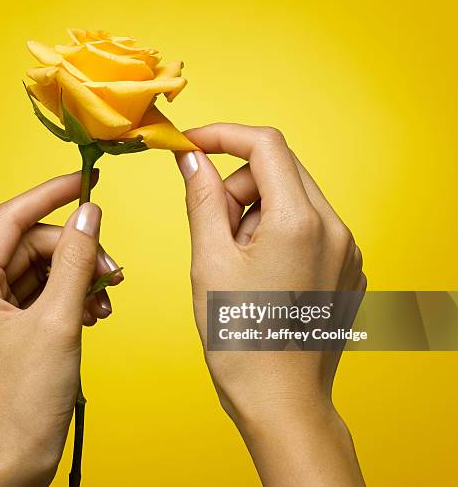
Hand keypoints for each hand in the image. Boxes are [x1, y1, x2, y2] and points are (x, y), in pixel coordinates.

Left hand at [0, 171, 121, 486]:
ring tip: (106, 299)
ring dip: (80, 277)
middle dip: (77, 252)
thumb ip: (77, 261)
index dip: (50, 194)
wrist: (14, 459)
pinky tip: (95, 311)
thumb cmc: (24, 401)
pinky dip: (73, 297)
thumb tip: (90, 214)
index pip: (11, 218)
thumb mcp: (58, 321)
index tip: (86, 180)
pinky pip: (46, 294)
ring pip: (44, 270)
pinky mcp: (12, 328)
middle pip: (34, 246)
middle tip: (113, 270)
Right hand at [175, 124, 364, 485]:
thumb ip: (201, 199)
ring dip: (254, 214)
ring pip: (291, 198)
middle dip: (236, 188)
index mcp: (300, 222)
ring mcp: (345, 249)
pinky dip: (275, 233)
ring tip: (237, 262)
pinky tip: (260, 274)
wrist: (281, 401)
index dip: (223, 136)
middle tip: (211, 229)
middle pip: (278, 171)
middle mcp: (334, 228)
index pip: (265, 145)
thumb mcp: (210, 261)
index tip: (191, 145)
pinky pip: (306, 226)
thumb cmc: (242, 339)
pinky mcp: (345, 266)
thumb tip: (191, 158)